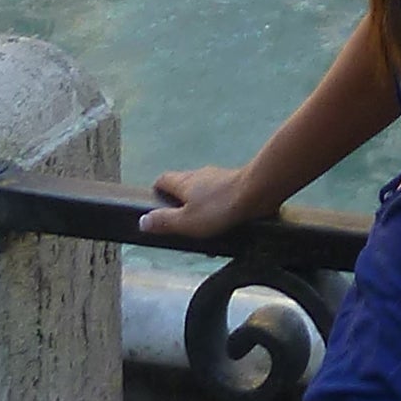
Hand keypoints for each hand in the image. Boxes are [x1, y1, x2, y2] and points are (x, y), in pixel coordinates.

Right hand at [142, 167, 259, 243]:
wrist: (258, 191)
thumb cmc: (219, 207)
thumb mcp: (186, 221)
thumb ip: (164, 221)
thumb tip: (142, 221)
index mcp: (184, 181)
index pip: (164, 179)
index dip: (157, 191)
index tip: (154, 206)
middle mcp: (200, 174)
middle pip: (183, 184)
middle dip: (178, 200)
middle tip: (177, 221)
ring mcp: (219, 176)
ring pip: (203, 189)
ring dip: (199, 204)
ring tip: (199, 226)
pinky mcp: (236, 182)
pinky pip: (219, 194)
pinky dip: (216, 205)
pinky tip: (221, 220)